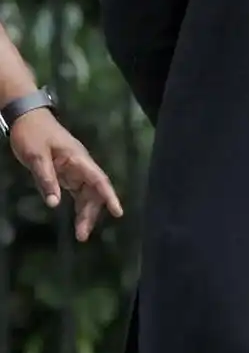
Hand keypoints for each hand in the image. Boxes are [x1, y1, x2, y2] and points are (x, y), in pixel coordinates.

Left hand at [10, 108, 123, 241]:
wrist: (27, 117)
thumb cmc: (32, 133)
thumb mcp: (36, 156)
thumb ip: (46, 179)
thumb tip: (55, 203)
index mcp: (77, 158)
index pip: (98, 179)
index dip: (109, 196)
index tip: (118, 212)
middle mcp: (80, 164)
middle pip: (94, 191)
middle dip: (92, 213)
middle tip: (82, 236)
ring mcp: (74, 168)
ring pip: (87, 194)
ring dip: (86, 213)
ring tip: (81, 234)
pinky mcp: (66, 172)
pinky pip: (77, 192)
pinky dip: (78, 206)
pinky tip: (77, 219)